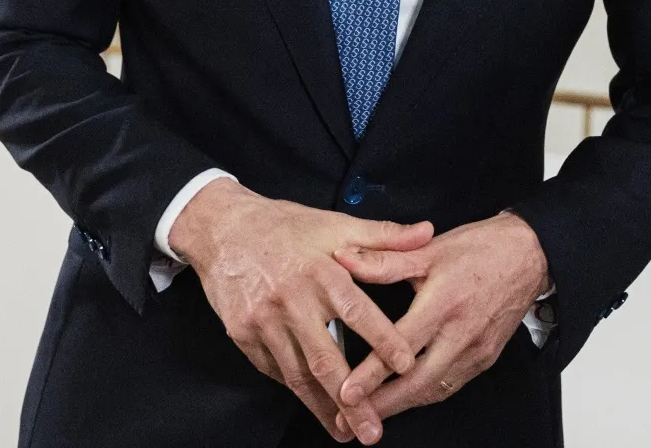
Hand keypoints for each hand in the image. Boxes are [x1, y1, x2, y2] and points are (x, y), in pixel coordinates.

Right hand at [169, 177, 432, 443]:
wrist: (221, 228)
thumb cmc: (284, 226)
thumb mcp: (334, 224)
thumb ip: (384, 236)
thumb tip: (428, 232)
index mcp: (320, 271)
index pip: (357, 311)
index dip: (382, 339)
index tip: (405, 365)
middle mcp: (291, 300)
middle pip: (325, 358)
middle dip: (352, 400)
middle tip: (373, 430)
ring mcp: (263, 321)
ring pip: (297, 373)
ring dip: (322, 407)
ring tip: (345, 433)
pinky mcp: (242, 335)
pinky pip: (273, 369)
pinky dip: (295, 389)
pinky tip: (314, 405)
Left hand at [332, 211, 548, 426]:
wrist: (530, 255)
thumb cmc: (482, 249)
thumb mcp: (429, 248)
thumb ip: (384, 260)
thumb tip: (343, 258)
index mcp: (445, 302)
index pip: (402, 345)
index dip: (372, 373)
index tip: (347, 392)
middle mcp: (462, 332)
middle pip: (419, 382)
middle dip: (382, 405)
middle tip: (351, 419)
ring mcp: (477, 350)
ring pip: (435, 389)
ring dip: (402, 405)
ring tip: (370, 415)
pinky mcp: (485, 359)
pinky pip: (450, 384)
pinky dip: (424, 395)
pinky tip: (405, 398)